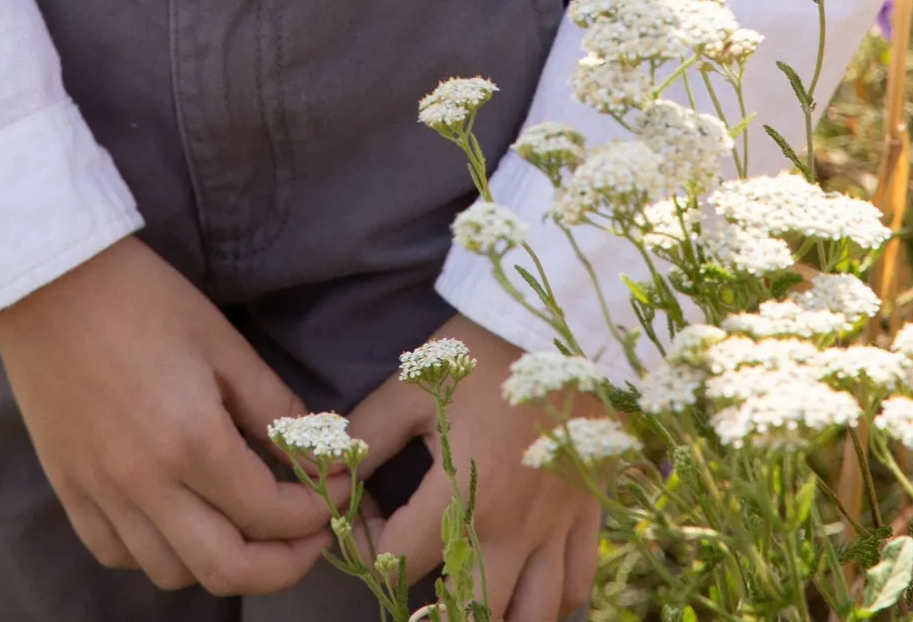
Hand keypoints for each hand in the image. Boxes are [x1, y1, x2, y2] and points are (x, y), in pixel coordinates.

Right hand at [0, 236, 333, 595]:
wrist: (47, 279)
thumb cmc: (141, 296)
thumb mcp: (221, 340)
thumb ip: (272, 405)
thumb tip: (318, 452)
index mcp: (191, 440)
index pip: (271, 514)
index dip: (316, 511)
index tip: (336, 490)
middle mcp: (145, 483)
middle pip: (228, 571)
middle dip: (283, 564)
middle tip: (307, 535)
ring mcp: (101, 494)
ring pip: (172, 574)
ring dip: (219, 562)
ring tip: (242, 525)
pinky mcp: (69, 490)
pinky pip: (117, 554)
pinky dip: (156, 552)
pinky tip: (176, 519)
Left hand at [348, 314, 601, 621]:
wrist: (558, 321)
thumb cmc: (480, 350)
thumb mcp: (414, 383)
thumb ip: (366, 433)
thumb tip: (325, 470)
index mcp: (464, 493)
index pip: (399, 556)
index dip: (367, 548)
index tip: (363, 523)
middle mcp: (513, 526)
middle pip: (472, 611)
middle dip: (436, 614)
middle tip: (414, 590)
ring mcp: (556, 525)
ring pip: (533, 615)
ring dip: (496, 618)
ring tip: (467, 605)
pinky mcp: (587, 511)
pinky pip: (576, 584)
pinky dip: (552, 602)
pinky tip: (526, 590)